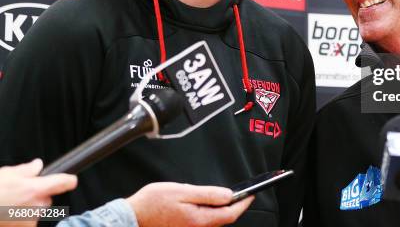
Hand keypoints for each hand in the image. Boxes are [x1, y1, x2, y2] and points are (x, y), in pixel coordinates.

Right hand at [0, 159, 76, 226]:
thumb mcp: (8, 173)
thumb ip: (27, 169)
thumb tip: (37, 165)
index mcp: (35, 189)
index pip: (63, 182)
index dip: (69, 180)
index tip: (72, 180)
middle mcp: (36, 205)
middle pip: (48, 197)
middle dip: (39, 194)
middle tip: (21, 191)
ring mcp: (30, 220)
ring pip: (37, 210)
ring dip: (29, 206)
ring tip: (11, 202)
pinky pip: (28, 220)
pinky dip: (22, 217)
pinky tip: (9, 211)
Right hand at [126, 182, 253, 226]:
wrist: (132, 218)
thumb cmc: (153, 203)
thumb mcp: (183, 191)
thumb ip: (207, 194)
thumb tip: (228, 195)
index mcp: (199, 220)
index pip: (230, 214)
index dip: (243, 203)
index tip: (251, 194)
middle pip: (223, 219)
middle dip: (233, 206)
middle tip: (241, 193)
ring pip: (213, 221)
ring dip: (221, 210)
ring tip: (221, 196)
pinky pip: (203, 223)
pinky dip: (209, 213)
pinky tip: (203, 203)